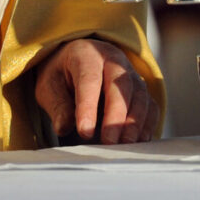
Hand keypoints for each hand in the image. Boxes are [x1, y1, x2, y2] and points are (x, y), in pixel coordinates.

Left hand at [33, 38, 155, 144]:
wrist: (77, 61)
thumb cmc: (62, 75)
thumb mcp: (49, 87)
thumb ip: (57, 106)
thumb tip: (64, 127)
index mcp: (87, 54)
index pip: (89, 79)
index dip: (88, 106)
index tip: (84, 132)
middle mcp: (114, 60)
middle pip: (121, 86)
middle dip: (116, 116)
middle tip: (109, 142)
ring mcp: (131, 73)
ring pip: (140, 95)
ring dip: (134, 122)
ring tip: (124, 144)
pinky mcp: (141, 89)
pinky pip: (150, 105)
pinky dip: (148, 123)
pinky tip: (139, 140)